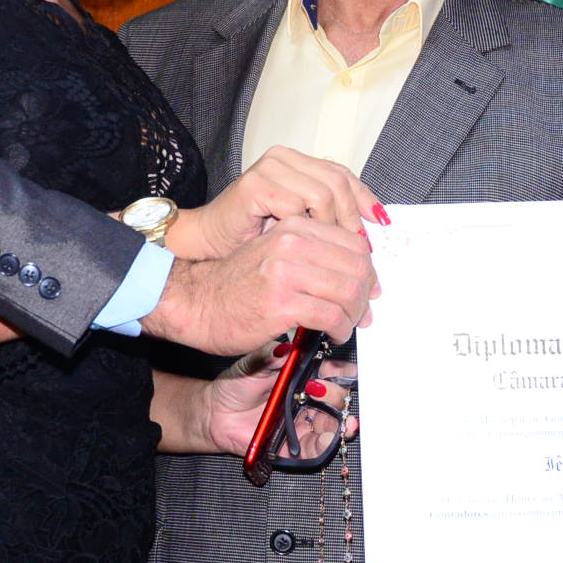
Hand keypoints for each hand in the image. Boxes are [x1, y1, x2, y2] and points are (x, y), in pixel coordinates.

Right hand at [146, 218, 375, 354]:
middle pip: (357, 267)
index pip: (353, 242)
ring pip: (349, 291)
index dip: (368, 270)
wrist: (195, 303)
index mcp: (294, 227)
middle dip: (365, 295)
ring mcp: (286, 272)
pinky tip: (332, 334)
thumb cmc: (235, 285)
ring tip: (346, 325)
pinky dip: (340, 329)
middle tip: (361, 313)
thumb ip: (313, 256)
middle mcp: (292, 244)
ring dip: (354, 315)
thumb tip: (358, 275)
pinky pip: (332, 316)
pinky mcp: (282, 303)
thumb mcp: (276, 254)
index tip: (367, 288)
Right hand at [173, 147, 382, 258]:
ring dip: (330, 228)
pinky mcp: (254, 186)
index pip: (341, 174)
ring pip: (322, 195)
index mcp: (295, 162)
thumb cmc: (252, 244)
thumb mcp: (299, 226)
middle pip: (337, 182)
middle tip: (360, 249)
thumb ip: (329, 217)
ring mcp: (267, 170)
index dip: (364, 198)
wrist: (210, 250)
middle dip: (352, 218)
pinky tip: (306, 251)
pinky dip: (305, 232)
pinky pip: (296, 208)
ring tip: (330, 251)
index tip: (380, 223)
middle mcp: (282, 159)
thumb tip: (373, 224)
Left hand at [183, 343, 354, 458]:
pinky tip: (329, 436)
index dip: (342, 371)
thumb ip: (273, 356)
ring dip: (341, 421)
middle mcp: (308, 399)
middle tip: (321, 391)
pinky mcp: (295, 444)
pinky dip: (327, 443)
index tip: (345, 371)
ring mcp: (304, 422)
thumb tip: (288, 348)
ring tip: (341, 419)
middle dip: (338, 395)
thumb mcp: (253, 363)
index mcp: (304, 376)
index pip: (333, 372)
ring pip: (333, 423)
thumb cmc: (235, 385)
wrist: (216, 413)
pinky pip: (317, 447)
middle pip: (338, 398)